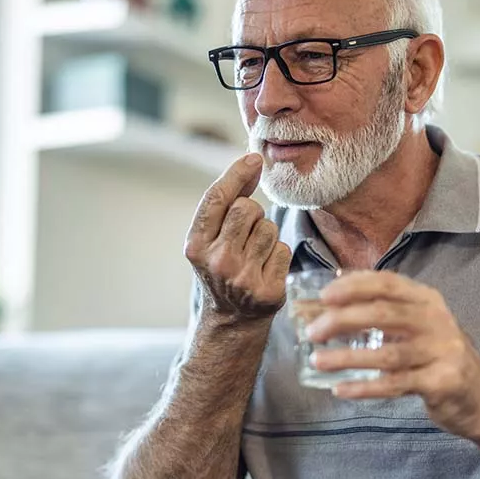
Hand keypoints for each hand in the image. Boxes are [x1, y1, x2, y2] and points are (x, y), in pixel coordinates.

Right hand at [185, 153, 292, 324]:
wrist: (229, 320)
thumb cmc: (222, 268)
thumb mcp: (210, 239)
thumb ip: (226, 203)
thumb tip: (252, 162)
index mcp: (195, 246)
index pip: (217, 199)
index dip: (236, 173)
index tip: (254, 158)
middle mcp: (217, 261)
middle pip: (247, 208)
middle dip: (252, 213)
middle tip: (244, 233)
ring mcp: (242, 278)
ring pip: (269, 228)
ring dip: (266, 236)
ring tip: (254, 255)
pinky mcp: (267, 291)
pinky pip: (283, 250)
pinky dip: (278, 255)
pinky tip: (265, 269)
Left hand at [307, 270, 479, 436]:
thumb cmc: (438, 357)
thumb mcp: (418, 326)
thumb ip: (383, 310)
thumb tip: (331, 295)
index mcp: (427, 300)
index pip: (387, 283)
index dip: (354, 286)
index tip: (324, 295)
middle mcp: (436, 320)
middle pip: (383, 314)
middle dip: (342, 321)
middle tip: (312, 332)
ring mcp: (442, 352)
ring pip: (386, 353)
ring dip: (347, 358)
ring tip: (317, 361)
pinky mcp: (442, 382)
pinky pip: (395, 384)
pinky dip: (365, 387)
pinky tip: (340, 390)